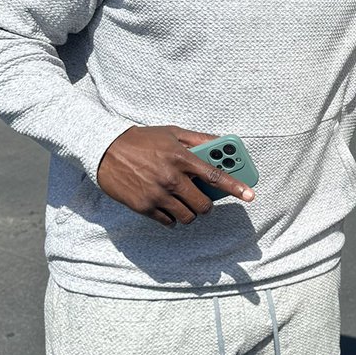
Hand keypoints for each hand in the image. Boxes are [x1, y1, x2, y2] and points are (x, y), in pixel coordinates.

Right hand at [97, 125, 255, 226]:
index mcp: (181, 157)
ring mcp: (157, 194)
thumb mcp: (172, 133)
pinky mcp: (144, 206)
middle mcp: (171, 178)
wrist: (105, 149)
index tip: (250, 195)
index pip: (216, 175)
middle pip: (203, 205)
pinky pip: (168, 222)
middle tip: (203, 200)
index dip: (236, 187)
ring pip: (187, 217)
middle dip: (207, 205)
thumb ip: (199, 139)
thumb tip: (221, 142)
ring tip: (183, 202)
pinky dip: (172, 218)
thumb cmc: (142, 140)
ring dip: (190, 213)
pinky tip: (167, 206)